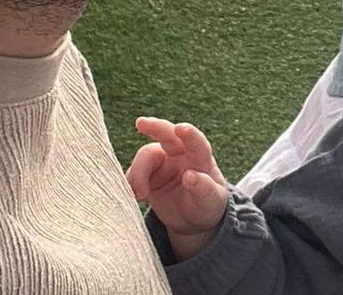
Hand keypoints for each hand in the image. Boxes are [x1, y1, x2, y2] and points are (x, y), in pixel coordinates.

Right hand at [127, 116, 230, 259]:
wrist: (191, 220)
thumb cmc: (207, 205)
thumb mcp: (211, 200)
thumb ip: (204, 188)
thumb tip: (190, 176)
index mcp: (200, 158)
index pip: (197, 143)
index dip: (189, 134)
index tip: (181, 128)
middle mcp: (180, 154)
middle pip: (167, 135)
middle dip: (154, 126)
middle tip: (140, 123)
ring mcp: (162, 162)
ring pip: (146, 156)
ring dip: (139, 172)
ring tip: (141, 195)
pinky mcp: (147, 174)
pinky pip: (134, 172)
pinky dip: (130, 182)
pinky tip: (136, 196)